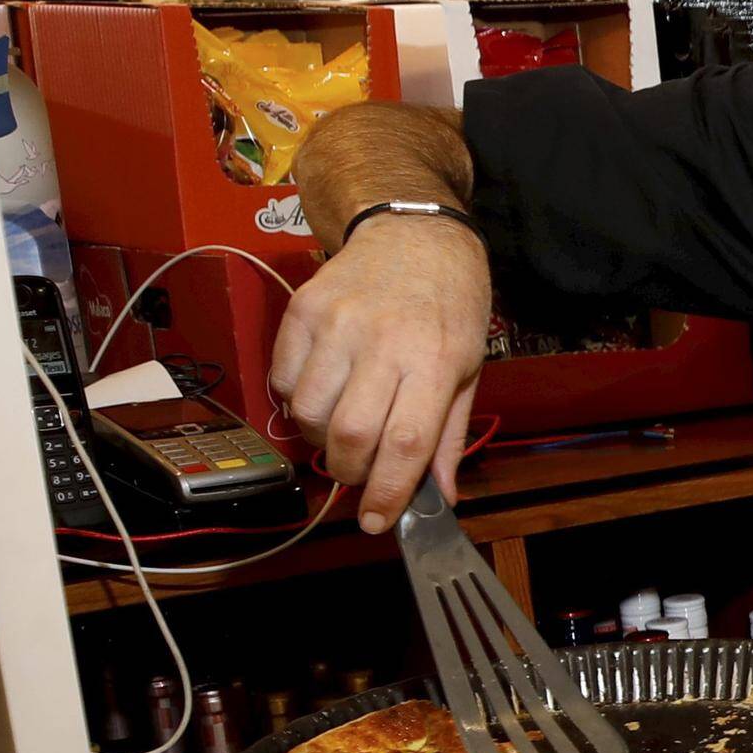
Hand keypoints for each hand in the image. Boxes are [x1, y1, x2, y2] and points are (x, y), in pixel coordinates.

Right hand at [269, 209, 489, 534]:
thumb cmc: (450, 302)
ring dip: (321, 439)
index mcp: (435, 360)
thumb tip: (439, 497)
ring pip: (308, 412)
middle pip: (350, 434)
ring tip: (342, 429)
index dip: (387, 493)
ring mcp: (337, 323)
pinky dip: (295, 401)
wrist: (414, 231)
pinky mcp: (302, 309)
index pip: (406, 443)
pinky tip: (323, 392)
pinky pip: (282, 378)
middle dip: (350, 472)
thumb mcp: (469, 367)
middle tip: (359, 474)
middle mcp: (383, 341)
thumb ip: (449, 436)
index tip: (377, 521)